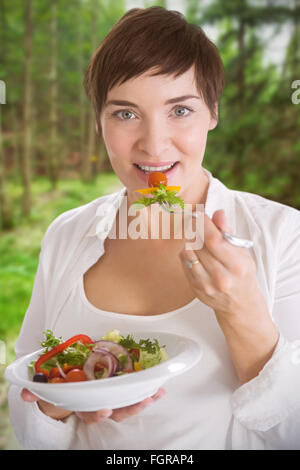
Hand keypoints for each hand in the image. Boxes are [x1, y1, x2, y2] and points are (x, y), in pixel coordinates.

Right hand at [21, 387, 165, 423]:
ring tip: (158, 394)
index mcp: (84, 404)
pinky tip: (160, 386)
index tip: (105, 410)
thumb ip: (37, 390)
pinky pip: (136, 392)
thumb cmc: (64, 385)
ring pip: (130, 405)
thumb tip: (23, 393)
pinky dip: (148, 390)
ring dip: (144, 400)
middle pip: (118, 412)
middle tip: (145, 401)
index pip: (90, 413)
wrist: (71, 384)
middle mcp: (100, 404)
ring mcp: (112, 398)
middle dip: (132, 408)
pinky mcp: (122, 389)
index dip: (98, 413)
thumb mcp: (49, 387)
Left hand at [179, 209, 278, 382]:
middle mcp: (220, 277)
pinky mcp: (195, 288)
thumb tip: (217, 213)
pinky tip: (193, 249)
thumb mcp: (242, 253)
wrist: (240, 305)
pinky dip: (186, 253)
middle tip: (193, 220)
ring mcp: (206, 285)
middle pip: (198, 245)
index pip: (213, 240)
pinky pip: (184, 264)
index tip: (199, 213)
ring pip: (187, 254)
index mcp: (236, 266)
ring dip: (188, 240)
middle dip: (193, 228)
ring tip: (194, 235)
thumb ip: (228, 233)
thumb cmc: (242, 275)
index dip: (203, 223)